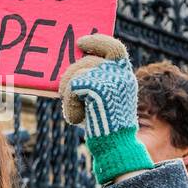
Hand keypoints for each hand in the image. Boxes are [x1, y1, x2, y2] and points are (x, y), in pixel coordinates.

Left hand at [58, 35, 152, 185]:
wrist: (114, 146)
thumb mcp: (101, 100)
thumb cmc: (103, 127)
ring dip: (68, 92)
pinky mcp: (98, 88)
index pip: (114, 48)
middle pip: (87, 61)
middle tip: (62, 91)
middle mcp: (121, 75)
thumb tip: (70, 66)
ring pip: (77, 74)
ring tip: (74, 110)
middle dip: (70, 74)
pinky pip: (72, 87)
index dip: (97, 41)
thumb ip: (93, 82)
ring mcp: (111, 80)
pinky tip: (76, 118)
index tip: (81, 42)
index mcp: (125, 77)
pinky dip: (69, 104)